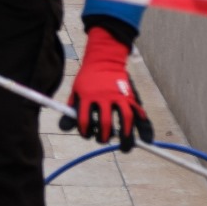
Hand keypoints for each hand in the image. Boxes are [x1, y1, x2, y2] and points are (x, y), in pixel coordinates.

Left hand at [60, 27, 153, 150]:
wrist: (103, 60)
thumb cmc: (88, 79)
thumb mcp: (76, 91)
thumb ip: (71, 109)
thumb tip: (63, 128)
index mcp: (87, 96)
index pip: (84, 119)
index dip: (84, 131)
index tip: (86, 134)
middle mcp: (104, 97)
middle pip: (105, 122)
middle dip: (104, 136)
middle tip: (103, 140)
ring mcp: (119, 95)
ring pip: (126, 118)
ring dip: (126, 134)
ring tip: (125, 145)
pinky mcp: (130, 95)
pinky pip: (138, 111)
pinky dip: (143, 124)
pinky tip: (143, 136)